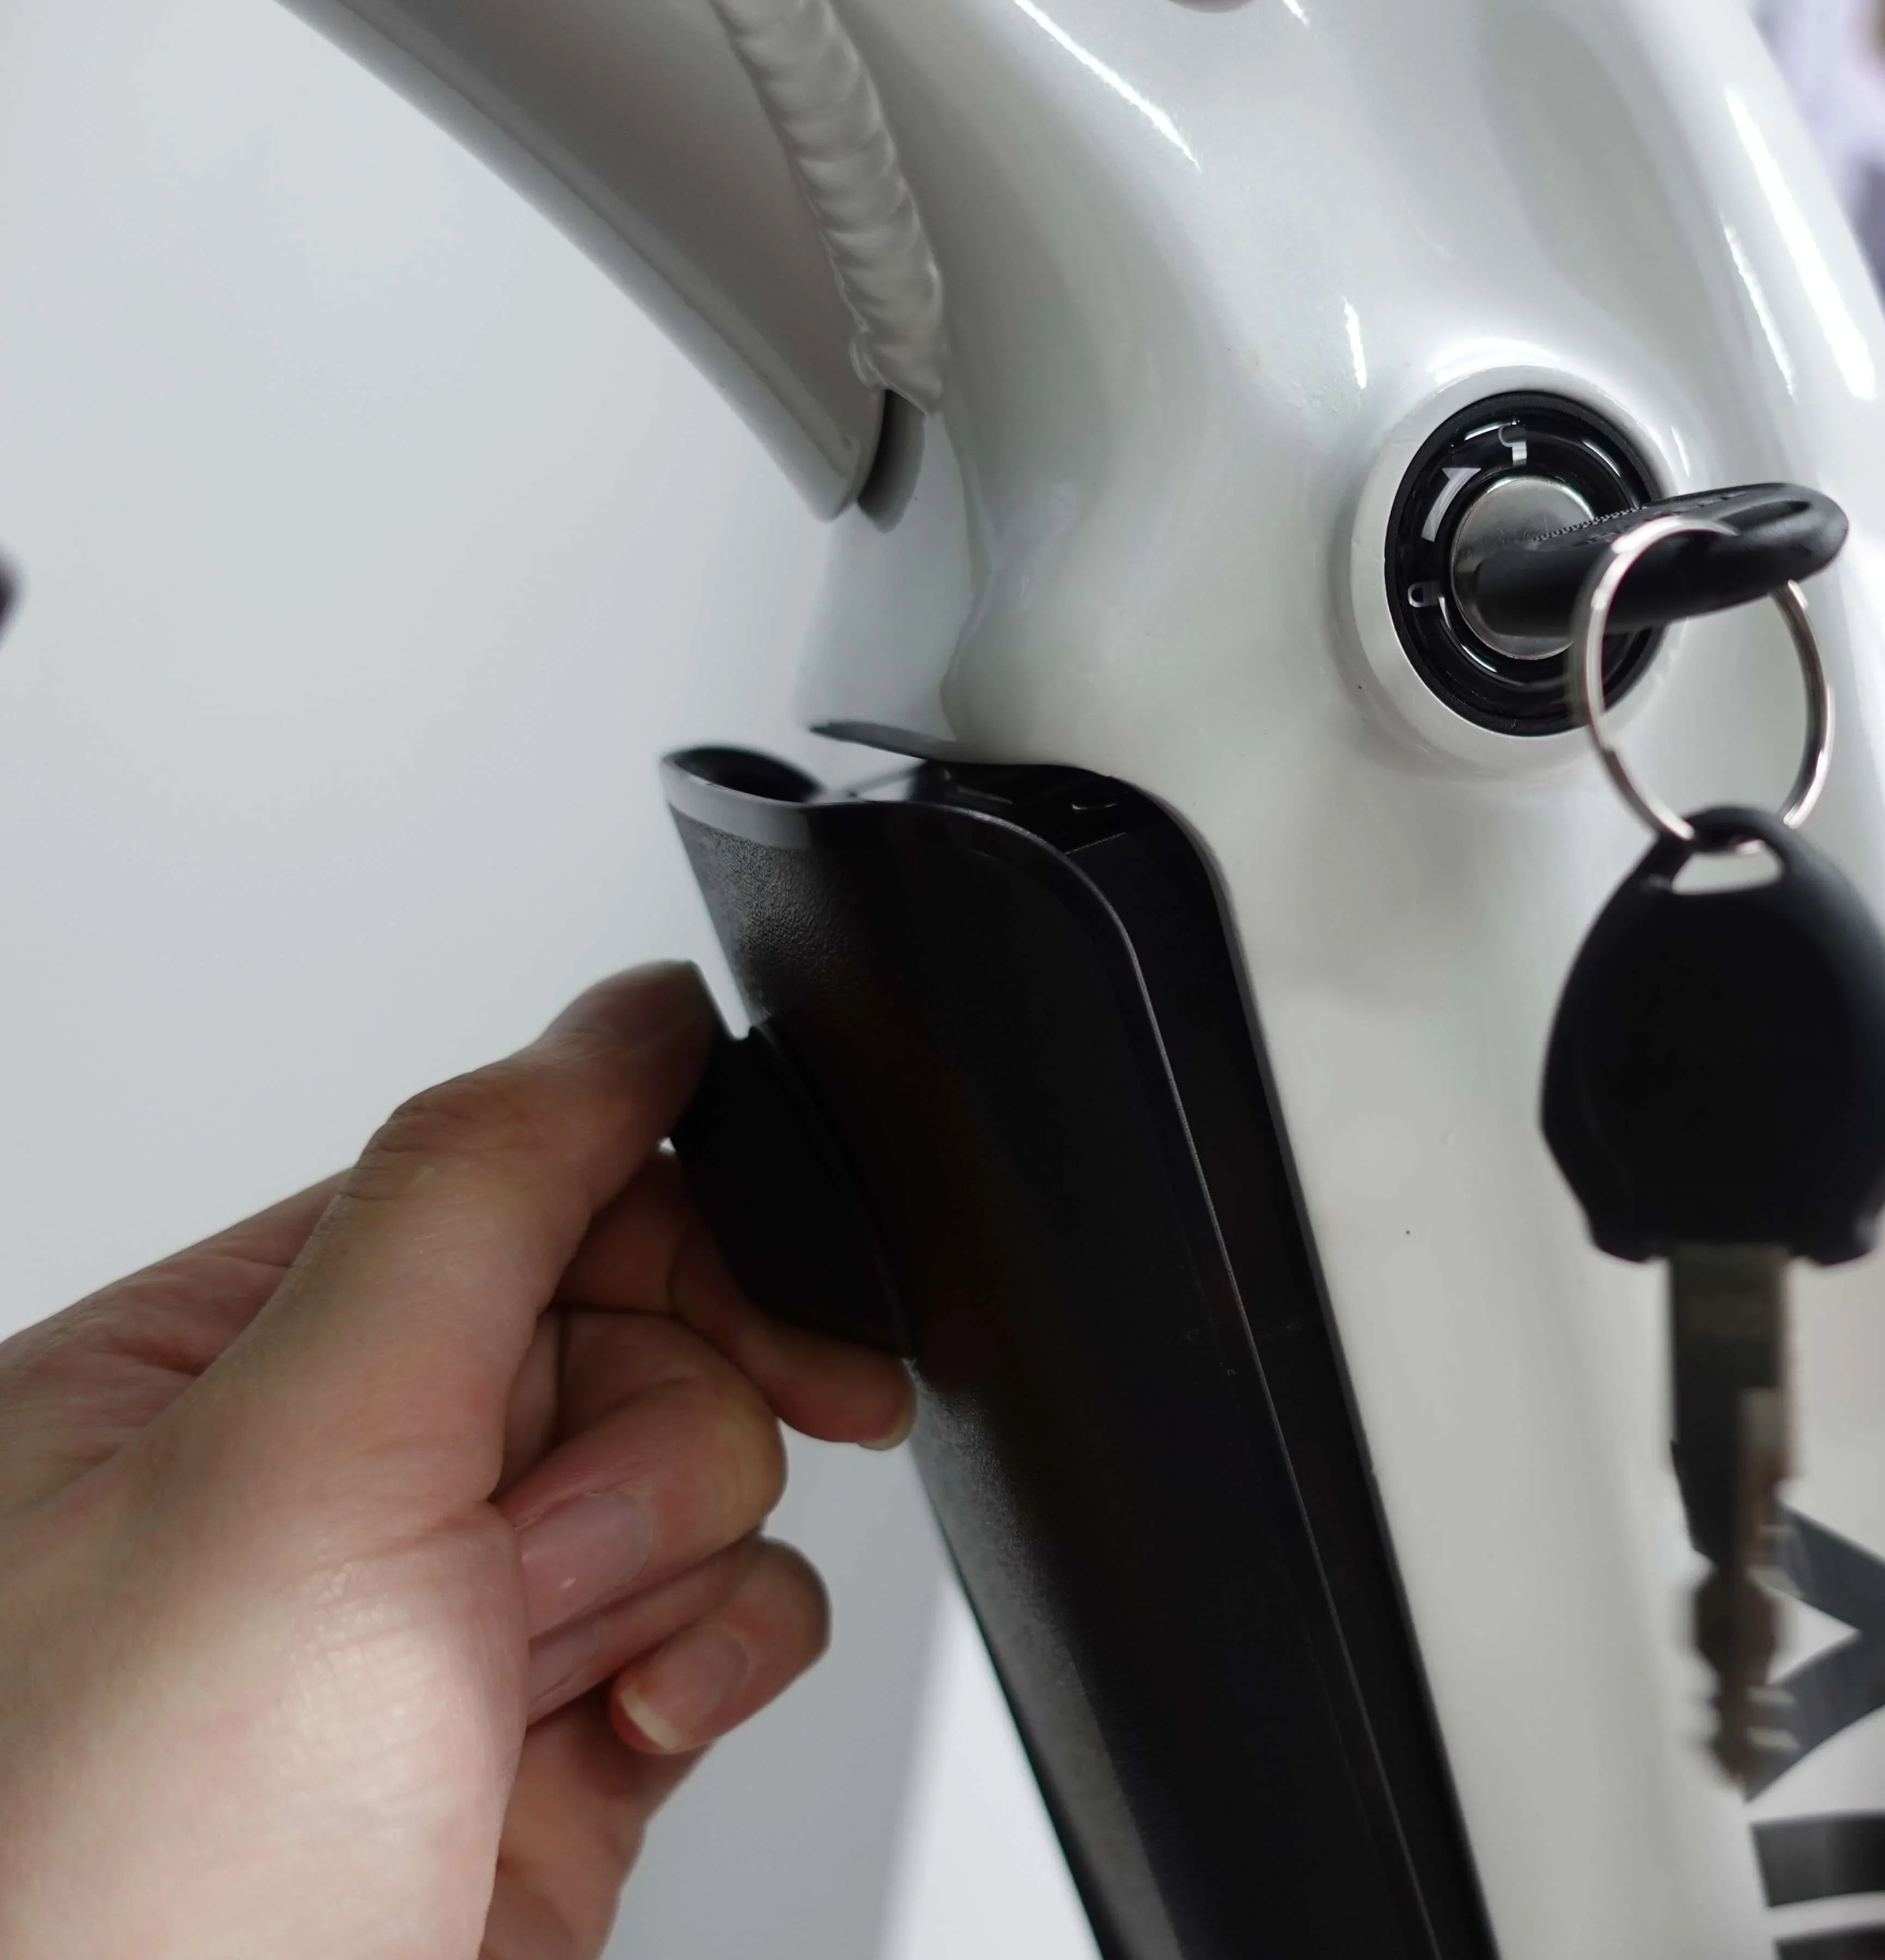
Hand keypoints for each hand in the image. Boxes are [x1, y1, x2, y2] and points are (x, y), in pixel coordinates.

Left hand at [0, 965, 913, 1959]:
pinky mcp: (549, 1761)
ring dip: (660, 1572)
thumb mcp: (299, 1462)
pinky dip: (714, 1665)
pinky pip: (723, 1625)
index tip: (760, 1294)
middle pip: (626, 1333)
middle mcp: (313, 1502)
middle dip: (632, 1446)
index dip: (657, 1232)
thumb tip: (626, 1017)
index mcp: (197, 1383)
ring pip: (695, 1481)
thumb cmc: (119, 1892)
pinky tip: (625, 1731)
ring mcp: (438, 1640)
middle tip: (534, 1550)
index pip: (503, 1192)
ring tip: (533, 1679)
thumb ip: (481, 1194)